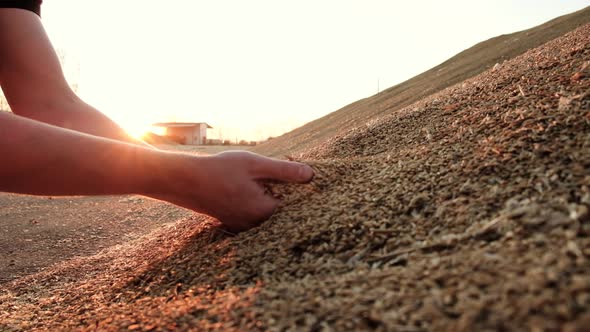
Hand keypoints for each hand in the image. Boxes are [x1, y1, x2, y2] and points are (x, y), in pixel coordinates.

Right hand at [152, 151, 313, 231]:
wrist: (184, 180)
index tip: (299, 175)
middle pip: (282, 210)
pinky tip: (247, 185)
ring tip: (259, 179)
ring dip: (270, 196)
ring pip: (267, 212)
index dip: (300, 188)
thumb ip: (285, 171)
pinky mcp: (233, 222)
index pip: (296, 204)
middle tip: (278, 174)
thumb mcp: (255, 164)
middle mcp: (255, 224)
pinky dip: (256, 200)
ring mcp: (243, 225)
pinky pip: (253, 213)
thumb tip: (311, 175)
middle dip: (285, 192)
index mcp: (265, 211)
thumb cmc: (219, 169)